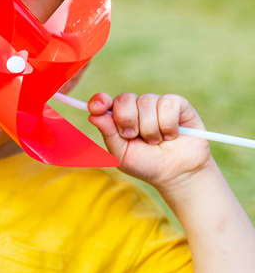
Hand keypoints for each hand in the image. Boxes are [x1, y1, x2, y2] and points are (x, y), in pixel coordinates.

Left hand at [88, 93, 213, 189]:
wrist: (177, 174)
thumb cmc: (146, 164)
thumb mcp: (122, 155)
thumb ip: (109, 135)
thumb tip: (93, 115)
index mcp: (119, 118)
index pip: (105, 101)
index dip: (99, 101)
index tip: (96, 108)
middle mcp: (136, 107)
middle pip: (124, 99)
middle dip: (127, 120)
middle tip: (133, 137)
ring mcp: (156, 104)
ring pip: (146, 101)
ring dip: (150, 128)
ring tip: (156, 141)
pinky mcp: (178, 104)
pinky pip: (168, 103)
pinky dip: (168, 124)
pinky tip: (171, 135)